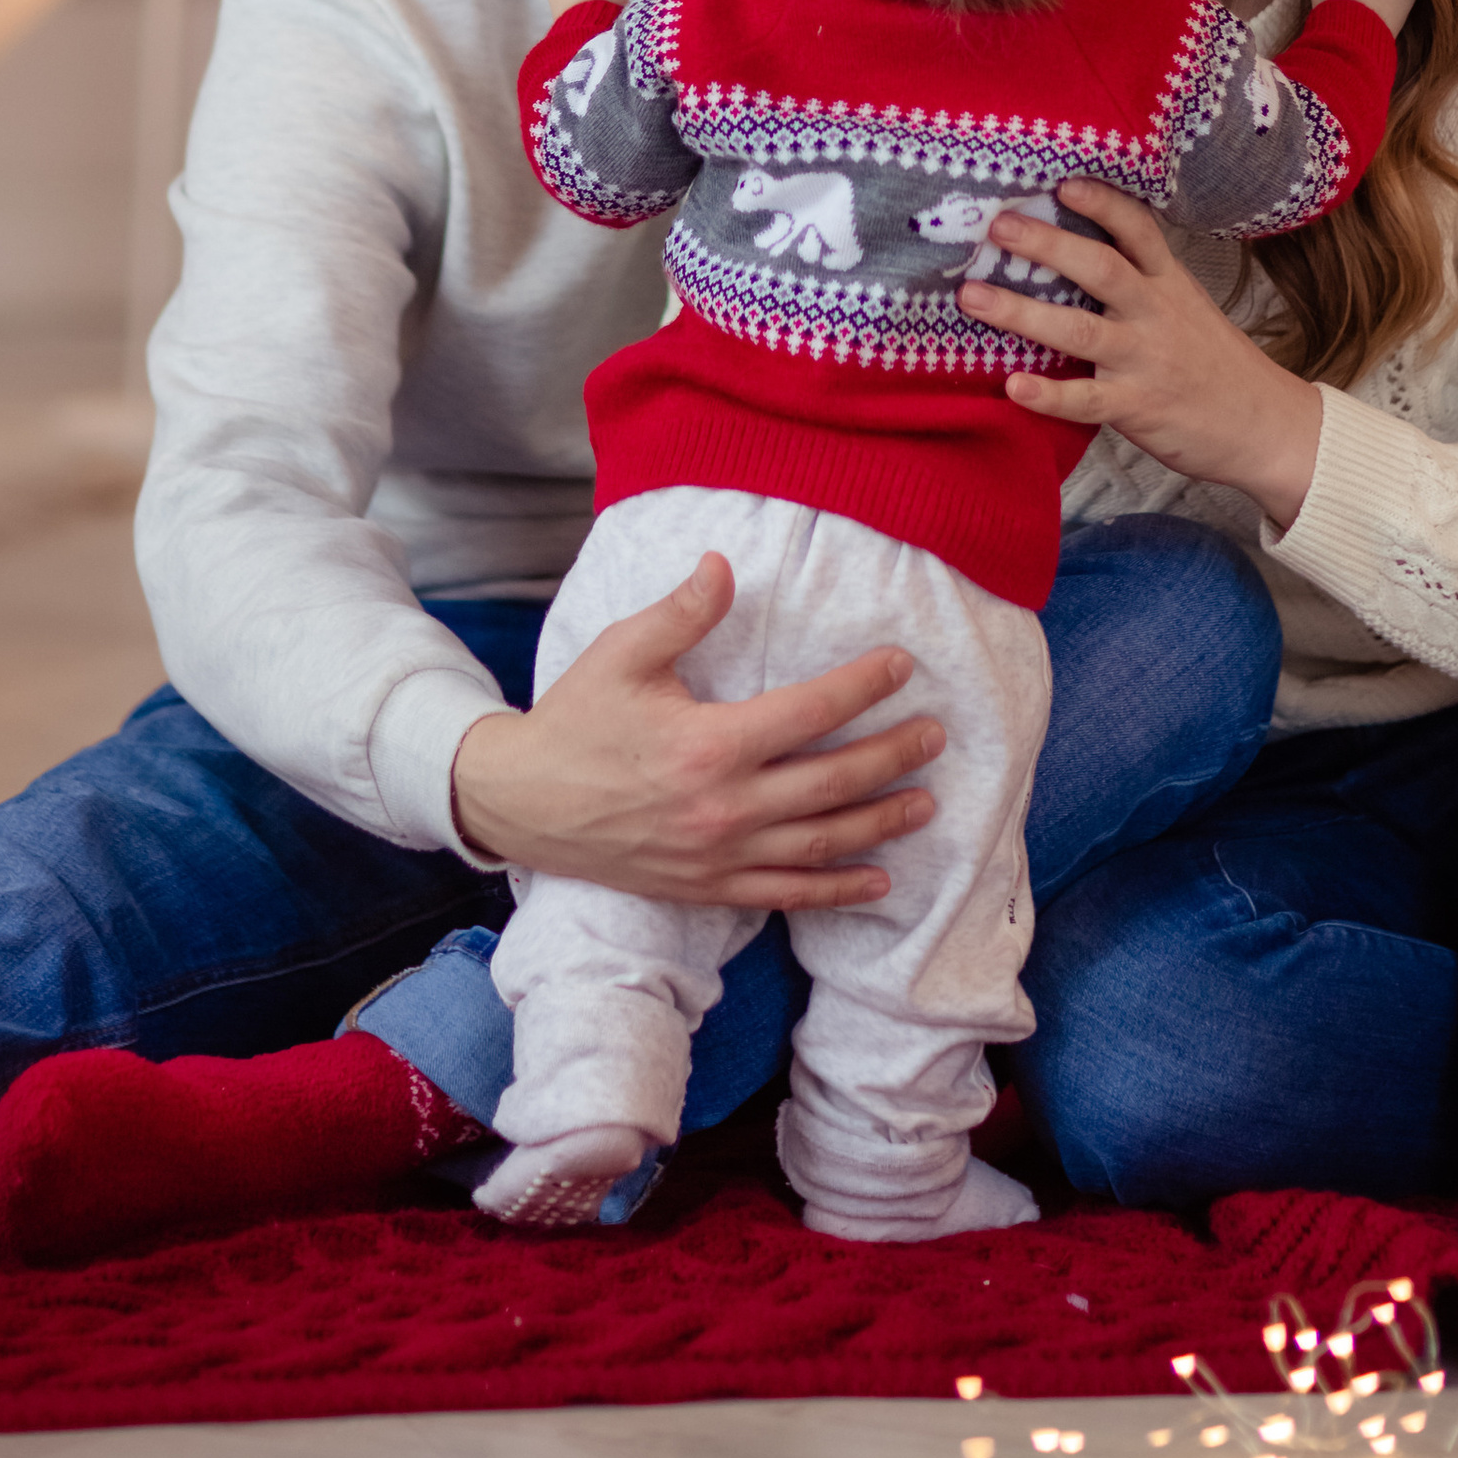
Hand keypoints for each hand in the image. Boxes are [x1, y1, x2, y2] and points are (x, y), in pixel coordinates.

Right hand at [448, 551, 944, 909]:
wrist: (522, 803)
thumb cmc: (576, 719)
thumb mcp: (622, 653)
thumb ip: (682, 611)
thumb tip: (726, 563)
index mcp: (708, 744)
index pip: (809, 713)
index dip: (862, 687)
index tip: (900, 665)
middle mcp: (723, 807)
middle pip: (831, 783)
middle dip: (891, 757)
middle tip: (935, 736)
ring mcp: (718, 855)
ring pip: (820, 843)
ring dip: (879, 823)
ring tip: (925, 803)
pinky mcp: (707, 887)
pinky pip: (786, 894)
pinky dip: (836, 890)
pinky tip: (877, 881)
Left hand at [969, 182, 1324, 532]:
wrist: (1266, 426)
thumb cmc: (1214, 363)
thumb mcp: (1186, 306)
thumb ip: (1138, 280)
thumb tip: (1068, 249)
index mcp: (1168, 282)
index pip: (1137, 229)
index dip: (1101, 203)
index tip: (1062, 181)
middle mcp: (1156, 313)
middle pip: (1100, 268)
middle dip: (1046, 244)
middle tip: (997, 227)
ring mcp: (1146, 360)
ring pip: (1080, 330)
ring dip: (1022, 312)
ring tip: (972, 298)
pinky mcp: (1139, 408)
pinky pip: (1087, 400)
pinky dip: (1049, 394)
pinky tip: (1013, 386)